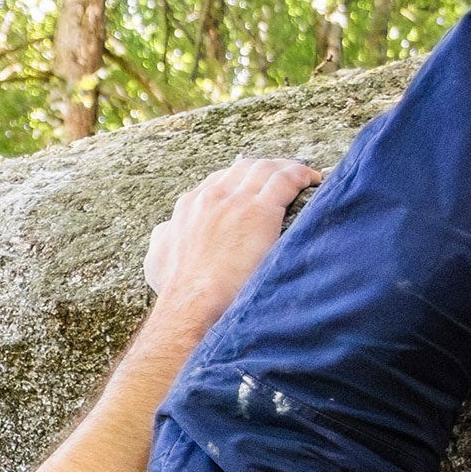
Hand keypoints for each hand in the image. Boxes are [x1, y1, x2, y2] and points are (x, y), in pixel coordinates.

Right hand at [144, 156, 321, 320]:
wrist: (193, 302)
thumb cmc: (177, 290)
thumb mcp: (157, 261)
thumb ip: (163, 240)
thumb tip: (165, 231)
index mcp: (190, 206)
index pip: (220, 180)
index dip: (241, 179)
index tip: (255, 185)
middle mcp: (212, 196)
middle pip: (245, 168)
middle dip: (266, 169)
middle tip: (285, 175)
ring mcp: (236, 201)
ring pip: (267, 170)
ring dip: (288, 169)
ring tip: (305, 175)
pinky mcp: (260, 211)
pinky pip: (286, 181)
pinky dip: (302, 176)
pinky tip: (313, 180)